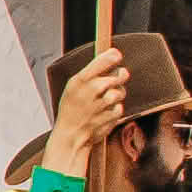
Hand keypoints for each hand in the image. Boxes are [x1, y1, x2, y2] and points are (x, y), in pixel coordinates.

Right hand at [44, 58, 121, 177]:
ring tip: (109, 98)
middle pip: (116, 76)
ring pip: (120, 92)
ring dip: (118, 94)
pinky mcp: (108, 117)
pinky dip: (116, 109)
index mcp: (78, 81)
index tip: (116, 55)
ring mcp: (99, 105)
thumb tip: (110, 56)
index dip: (111, 56)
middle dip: (120, 75)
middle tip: (119, 76)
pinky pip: (120, 107)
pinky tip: (107, 111)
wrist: (70, 136)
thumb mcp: (73, 87)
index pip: (100, 62)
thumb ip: (91, 73)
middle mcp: (89, 91)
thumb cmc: (72, 110)